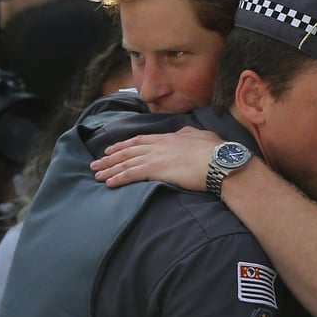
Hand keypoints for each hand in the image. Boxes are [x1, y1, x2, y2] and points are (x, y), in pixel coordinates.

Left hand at [90, 126, 222, 191]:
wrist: (220, 161)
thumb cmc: (216, 151)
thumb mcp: (201, 135)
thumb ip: (188, 134)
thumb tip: (183, 133)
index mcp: (169, 137)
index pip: (140, 140)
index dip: (124, 145)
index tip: (112, 149)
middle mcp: (158, 145)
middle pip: (128, 150)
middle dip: (110, 157)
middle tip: (96, 163)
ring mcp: (156, 156)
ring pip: (126, 162)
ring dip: (110, 168)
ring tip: (97, 174)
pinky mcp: (156, 170)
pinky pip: (131, 174)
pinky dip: (118, 178)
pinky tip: (109, 182)